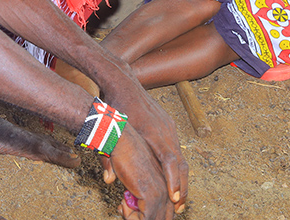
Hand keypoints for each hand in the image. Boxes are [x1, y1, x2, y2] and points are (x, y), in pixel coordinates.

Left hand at [100, 74, 187, 215]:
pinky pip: (176, 150)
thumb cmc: (115, 105)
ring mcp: (169, 127)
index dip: (173, 180)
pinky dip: (176, 167)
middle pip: (180, 162)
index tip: (174, 198)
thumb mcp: (109, 130)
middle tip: (179, 208)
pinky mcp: (168, 126)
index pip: (169, 159)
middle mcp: (165, 129)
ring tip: (177, 200)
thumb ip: (109, 155)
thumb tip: (108, 180)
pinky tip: (171, 180)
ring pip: (181, 157)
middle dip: (181, 187)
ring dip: (180, 179)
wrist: (123, 82)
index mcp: (153, 131)